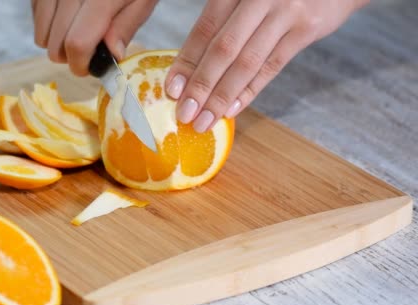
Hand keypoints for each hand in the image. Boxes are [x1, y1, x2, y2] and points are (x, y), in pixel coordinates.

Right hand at [31, 0, 157, 75]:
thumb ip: (126, 26)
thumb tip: (112, 56)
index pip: (77, 44)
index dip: (82, 64)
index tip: (90, 67)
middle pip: (56, 45)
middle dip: (71, 57)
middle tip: (89, 50)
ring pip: (41, 35)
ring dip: (58, 43)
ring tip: (78, 31)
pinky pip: (35, 16)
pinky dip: (49, 24)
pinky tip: (67, 16)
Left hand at [165, 0, 368, 132]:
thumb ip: (223, 19)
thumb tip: (192, 67)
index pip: (204, 29)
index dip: (186, 62)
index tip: (172, 90)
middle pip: (223, 49)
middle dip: (201, 86)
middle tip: (184, 113)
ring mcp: (285, 11)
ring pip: (247, 62)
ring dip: (223, 96)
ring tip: (205, 120)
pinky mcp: (306, 28)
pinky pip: (272, 66)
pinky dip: (250, 90)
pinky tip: (233, 109)